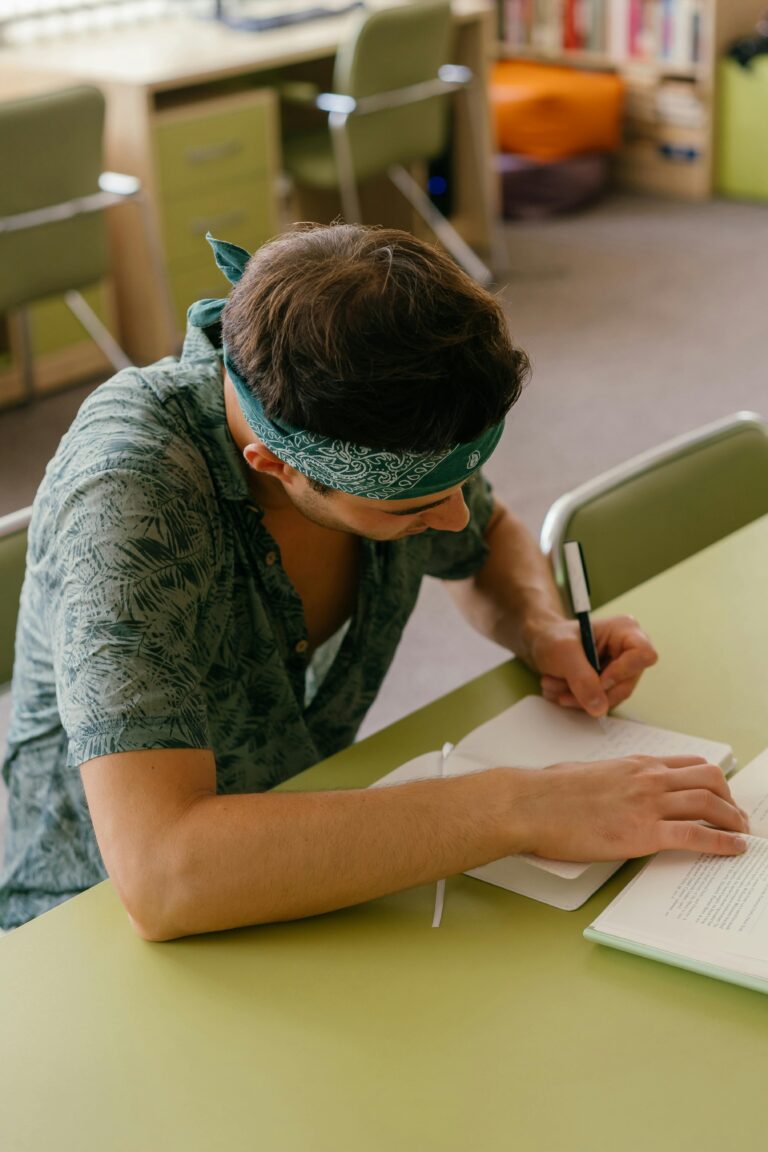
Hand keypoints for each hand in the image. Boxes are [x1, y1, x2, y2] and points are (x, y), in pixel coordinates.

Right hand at [503, 755, 748, 860]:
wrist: (530, 804)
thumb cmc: (547, 791)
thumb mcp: (583, 771)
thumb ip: (606, 777)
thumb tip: (605, 786)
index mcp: (634, 764)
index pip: (688, 764)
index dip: (712, 780)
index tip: (721, 794)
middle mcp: (648, 779)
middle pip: (709, 780)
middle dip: (730, 799)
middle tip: (737, 817)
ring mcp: (647, 804)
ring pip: (710, 805)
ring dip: (734, 821)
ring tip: (742, 834)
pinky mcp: (643, 833)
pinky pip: (696, 836)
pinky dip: (722, 843)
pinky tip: (734, 849)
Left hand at [534, 615, 657, 716]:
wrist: (540, 644)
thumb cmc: (553, 637)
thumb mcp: (563, 652)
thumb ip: (581, 678)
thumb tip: (599, 707)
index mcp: (625, 631)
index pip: (643, 655)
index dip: (623, 672)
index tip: (599, 678)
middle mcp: (628, 651)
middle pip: (625, 684)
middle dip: (591, 691)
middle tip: (563, 690)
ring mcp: (620, 670)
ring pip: (610, 698)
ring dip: (579, 698)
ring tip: (553, 685)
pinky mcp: (609, 685)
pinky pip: (600, 703)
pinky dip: (577, 700)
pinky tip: (559, 689)